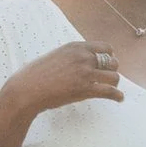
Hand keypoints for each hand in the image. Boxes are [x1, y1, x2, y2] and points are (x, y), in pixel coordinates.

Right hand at [0, 42, 122, 146]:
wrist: (27, 89)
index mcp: (76, 47)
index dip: (110, 57)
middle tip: (108, 79)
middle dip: (112, 71)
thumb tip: (82, 61)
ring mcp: (85, 73)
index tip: (108, 64)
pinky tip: (119, 99)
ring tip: (113, 90)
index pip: (105, 48)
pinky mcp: (85, 89)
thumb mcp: (56, 56)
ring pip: (114, 77)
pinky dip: (117, 96)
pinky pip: (109, 92)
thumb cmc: (36, 74)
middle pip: (112, 62)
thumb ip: (71, 57)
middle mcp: (83, 57)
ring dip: (114, 84)